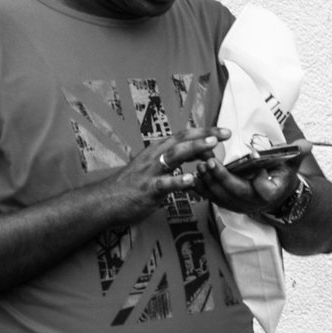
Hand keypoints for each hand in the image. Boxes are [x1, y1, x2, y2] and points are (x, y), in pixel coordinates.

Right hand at [94, 128, 222, 224]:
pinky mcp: (148, 190)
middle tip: (225, 133)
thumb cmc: (132, 185)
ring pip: (174, 156)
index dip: (204, 131)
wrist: (106, 201)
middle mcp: (155, 156)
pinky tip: (192, 181)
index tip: (223, 131)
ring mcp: (151, 172)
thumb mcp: (154, 169)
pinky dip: (178, 181)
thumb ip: (175, 163)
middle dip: (205, 134)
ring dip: (194, 149)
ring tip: (212, 145)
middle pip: (182, 140)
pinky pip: (164, 184)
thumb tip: (198, 160)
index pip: (183, 135)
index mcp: (157, 150)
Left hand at [195, 141, 308, 217]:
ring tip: (201, 164)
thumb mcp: (292, 164)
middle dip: (221, 177)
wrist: (275, 196)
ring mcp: (238, 205)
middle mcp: (253, 203)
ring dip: (208, 181)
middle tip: (210, 161)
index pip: (265, 189)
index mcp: (271, 193)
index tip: (258, 169)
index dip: (261, 181)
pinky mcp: (226, 204)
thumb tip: (306, 144)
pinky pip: (211, 197)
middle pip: (236, 192)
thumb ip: (298, 153)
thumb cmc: (281, 176)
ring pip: (220, 196)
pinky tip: (195, 174)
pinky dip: (202, 187)